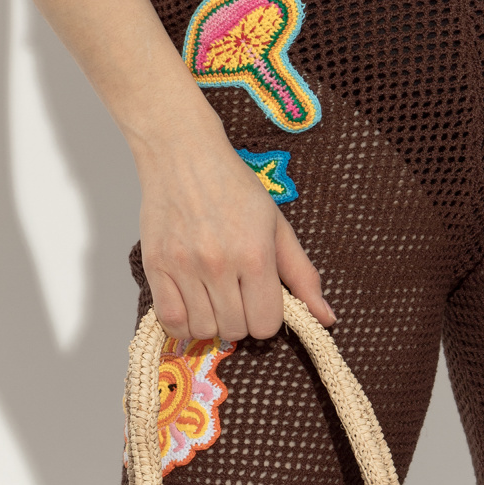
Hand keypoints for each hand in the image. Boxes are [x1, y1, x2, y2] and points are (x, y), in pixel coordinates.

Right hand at [137, 110, 333, 342]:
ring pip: (203, 330)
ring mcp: (185, 266)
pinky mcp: (156, 266)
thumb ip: (302, 275)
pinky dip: (182, 323)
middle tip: (233, 295)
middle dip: (238, 320)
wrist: (183, 152)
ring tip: (211, 297)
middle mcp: (220, 264)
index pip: (265, 325)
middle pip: (235, 331)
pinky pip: (171, 321)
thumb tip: (327, 318)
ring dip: (210, 323)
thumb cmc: (232, 186)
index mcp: (255, 255)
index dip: (264, 319)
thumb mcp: (277, 226)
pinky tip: (190, 306)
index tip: (257, 301)